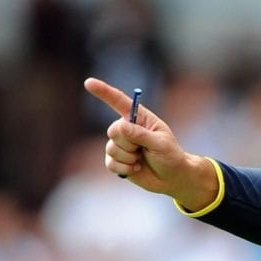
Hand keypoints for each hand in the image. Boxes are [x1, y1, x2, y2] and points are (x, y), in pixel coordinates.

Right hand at [84, 77, 216, 208]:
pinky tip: (136, 168)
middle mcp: (127, 129)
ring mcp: (120, 145)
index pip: (119, 102)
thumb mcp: (160, 143)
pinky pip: (110, 162)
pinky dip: (124, 168)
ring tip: (141, 159)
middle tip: (144, 149)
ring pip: (111, 148)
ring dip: (128, 157)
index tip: (88, 82)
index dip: (103, 92)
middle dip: (129, 143)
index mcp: (140, 118)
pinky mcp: (116, 160)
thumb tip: (121, 126)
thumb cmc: (170, 156)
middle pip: (114, 130)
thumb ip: (141, 134)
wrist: (171, 178)